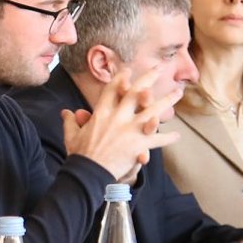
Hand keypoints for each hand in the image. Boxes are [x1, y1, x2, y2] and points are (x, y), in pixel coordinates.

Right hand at [61, 69, 176, 177]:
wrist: (88, 173)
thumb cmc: (79, 155)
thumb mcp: (72, 135)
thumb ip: (71, 121)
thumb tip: (65, 112)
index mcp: (101, 113)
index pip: (112, 90)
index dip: (120, 78)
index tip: (128, 70)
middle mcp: (118, 118)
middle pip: (136, 93)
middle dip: (148, 78)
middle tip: (159, 68)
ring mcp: (130, 130)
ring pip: (153, 111)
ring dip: (167, 101)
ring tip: (177, 92)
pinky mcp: (139, 145)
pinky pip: (157, 140)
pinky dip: (167, 138)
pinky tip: (177, 135)